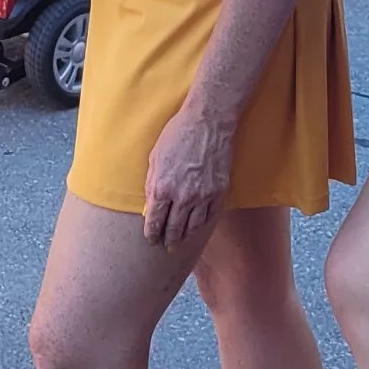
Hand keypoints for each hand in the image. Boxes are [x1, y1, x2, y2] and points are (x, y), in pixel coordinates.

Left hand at [142, 100, 236, 247]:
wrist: (208, 122)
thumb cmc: (177, 135)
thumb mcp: (155, 157)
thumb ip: (151, 184)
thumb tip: (149, 206)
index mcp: (162, 187)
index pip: (154, 221)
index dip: (151, 233)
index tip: (151, 239)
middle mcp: (182, 196)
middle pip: (174, 228)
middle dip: (167, 240)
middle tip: (165, 246)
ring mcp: (203, 196)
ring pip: (192, 226)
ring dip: (184, 236)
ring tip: (180, 241)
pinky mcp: (219, 191)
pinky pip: (209, 216)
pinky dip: (201, 224)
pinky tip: (197, 226)